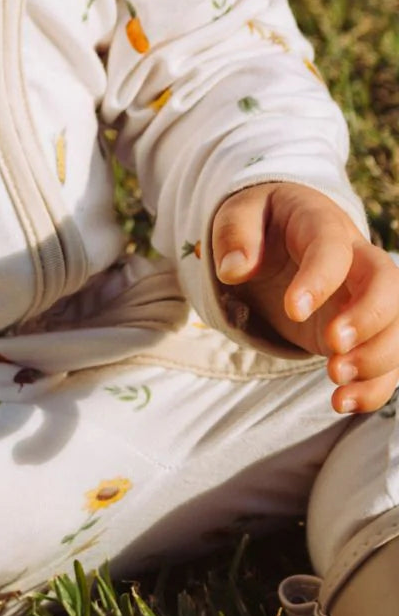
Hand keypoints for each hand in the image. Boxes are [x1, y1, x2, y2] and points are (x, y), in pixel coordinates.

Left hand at [213, 182, 398, 413]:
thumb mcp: (237, 212)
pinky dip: (373, 385)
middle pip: (388, 284)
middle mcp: (356, 259)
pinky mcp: (363, 330)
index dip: (319, 280)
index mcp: (322, 224)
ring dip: (376, 359)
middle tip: (333, 348)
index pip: (332, 249)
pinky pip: (387, 358)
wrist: (281, 234)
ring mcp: (364, 296)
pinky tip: (343, 402)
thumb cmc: (261, 222)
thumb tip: (233, 269)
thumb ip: (234, 234)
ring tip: (336, 378)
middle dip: (369, 320)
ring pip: (397, 325)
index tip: (293, 310)